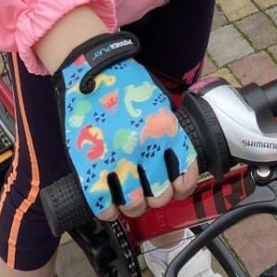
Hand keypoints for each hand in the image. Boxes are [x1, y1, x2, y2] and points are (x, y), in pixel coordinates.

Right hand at [55, 33, 198, 222]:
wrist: (90, 67)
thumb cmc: (124, 80)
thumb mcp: (157, 100)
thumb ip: (166, 127)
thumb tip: (172, 154)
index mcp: (166, 130)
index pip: (187, 173)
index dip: (183, 187)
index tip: (176, 188)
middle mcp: (146, 148)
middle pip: (160, 196)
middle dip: (156, 198)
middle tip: (148, 193)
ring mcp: (118, 158)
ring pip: (134, 205)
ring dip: (133, 206)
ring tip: (128, 199)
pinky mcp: (90, 164)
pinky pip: (102, 203)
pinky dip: (106, 210)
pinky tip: (107, 203)